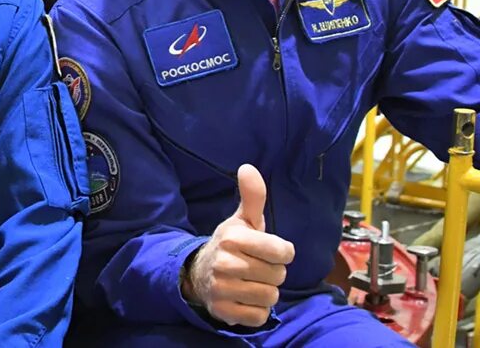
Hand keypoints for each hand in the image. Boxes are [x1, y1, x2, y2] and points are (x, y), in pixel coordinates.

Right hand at [181, 164, 294, 326]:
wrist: (199, 273)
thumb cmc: (231, 246)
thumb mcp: (241, 221)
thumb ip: (252, 197)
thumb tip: (248, 167)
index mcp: (233, 238)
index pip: (283, 251)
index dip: (282, 253)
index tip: (269, 251)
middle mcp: (225, 262)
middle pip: (279, 276)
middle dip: (272, 273)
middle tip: (255, 267)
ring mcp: (222, 288)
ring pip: (271, 297)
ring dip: (265, 292)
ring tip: (249, 283)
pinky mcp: (223, 311)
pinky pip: (259, 316)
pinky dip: (256, 310)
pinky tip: (244, 298)